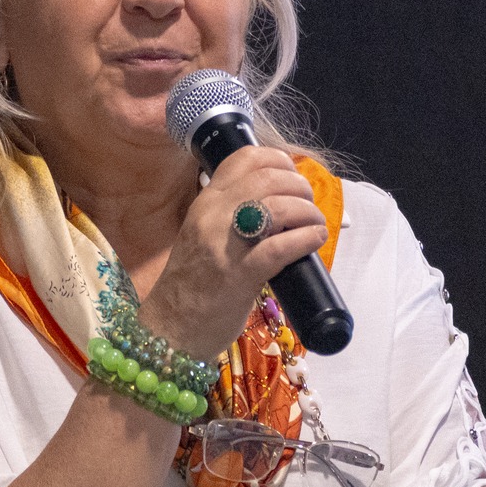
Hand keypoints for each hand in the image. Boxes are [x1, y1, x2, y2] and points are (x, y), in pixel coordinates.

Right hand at [140, 146, 327, 357]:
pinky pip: (280, 247)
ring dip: (308, 212)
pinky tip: (314, 240)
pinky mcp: (239, 275)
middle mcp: (213, 215)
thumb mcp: (206, 235)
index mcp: (205, 202)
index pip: (245, 158)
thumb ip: (231, 215)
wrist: (171, 329)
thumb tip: (276, 204)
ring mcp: (225, 244)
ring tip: (314, 226)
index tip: (292, 177)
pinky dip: (305, 239)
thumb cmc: (193, 285)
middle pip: (269, 178)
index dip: (278, 160)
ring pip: (278, 206)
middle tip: (308, 206)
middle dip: (300, 187)